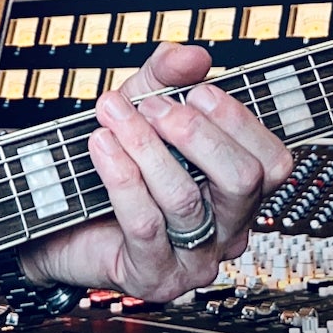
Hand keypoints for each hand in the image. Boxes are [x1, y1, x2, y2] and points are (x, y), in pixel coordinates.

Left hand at [18, 43, 293, 302]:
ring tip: (111, 114)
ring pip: (185, 198)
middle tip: (151, 105)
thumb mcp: (141, 108)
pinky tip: (101, 146)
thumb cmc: (112, 165)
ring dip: (144, 145)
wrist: (59, 221)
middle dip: (194, 132)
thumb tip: (193, 56)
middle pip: (242, 180)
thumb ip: (166, 77)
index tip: (197, 91)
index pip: (273, 161)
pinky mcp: (154, 276)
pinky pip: (145, 224)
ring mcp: (195, 259)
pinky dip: (120, 177)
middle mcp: (227, 230)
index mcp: (238, 191)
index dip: (238, 121)